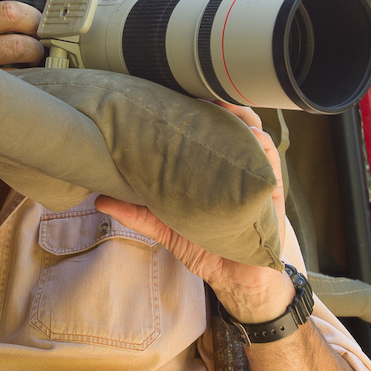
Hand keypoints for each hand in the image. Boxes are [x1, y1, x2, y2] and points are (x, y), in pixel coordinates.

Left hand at [95, 102, 295, 323]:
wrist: (235, 280)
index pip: (203, 129)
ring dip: (239, 116)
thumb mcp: (166, 228)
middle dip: (217, 102)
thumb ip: (137, 213)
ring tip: (223, 105)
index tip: (174, 91)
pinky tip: (248, 135)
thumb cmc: (206, 248)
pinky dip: (259, 143)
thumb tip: (99, 199)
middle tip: (198, 92)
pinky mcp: (270, 189)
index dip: (193, 107)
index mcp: (208, 168)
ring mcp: (252, 174)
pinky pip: (269, 158)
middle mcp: (231, 165)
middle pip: (230, 122)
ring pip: (252, 132)